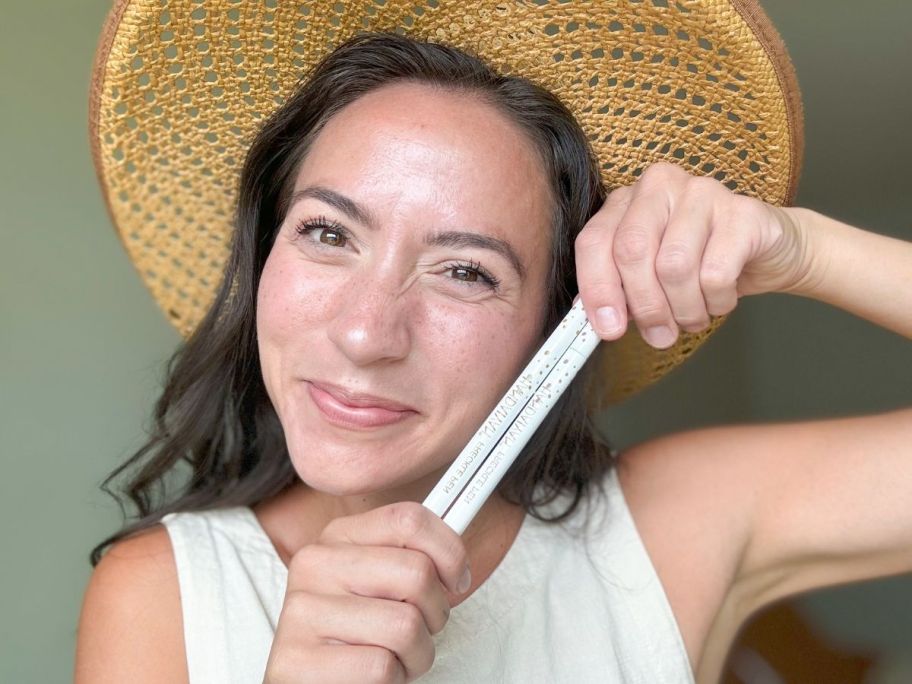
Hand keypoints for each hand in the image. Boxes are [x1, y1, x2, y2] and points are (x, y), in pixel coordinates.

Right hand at [263, 502, 469, 682]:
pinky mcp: (296, 661)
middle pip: (416, 573)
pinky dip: (392, 678)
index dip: (449, 551)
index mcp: (337, 537)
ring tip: (394, 655)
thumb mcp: (381, 584)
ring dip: (415, 653)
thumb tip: (455, 555)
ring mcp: (300, 612)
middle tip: (420, 627)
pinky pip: (380, 667)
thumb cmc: (357, 634)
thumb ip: (412, 557)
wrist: (312, 679)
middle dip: (435, 612)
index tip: (456, 579)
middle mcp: (314, 565)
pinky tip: (373, 676)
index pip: (409, 519)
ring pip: (405, 625)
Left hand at [575, 162, 809, 347]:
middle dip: (644, 305)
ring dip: (684, 309)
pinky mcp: (742, 211)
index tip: (608, 328)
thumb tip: (605, 322)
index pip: (594, 241)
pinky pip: (715, 274)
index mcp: (626, 200)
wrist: (768, 253)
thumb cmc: (700, 263)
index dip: (597, 289)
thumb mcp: (650, 277)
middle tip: (659, 334)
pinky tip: (720, 300)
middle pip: (632, 251)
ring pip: (674, 266)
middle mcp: (660, 186)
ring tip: (693, 317)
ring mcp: (702, 192)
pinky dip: (716, 301)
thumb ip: (621, 291)